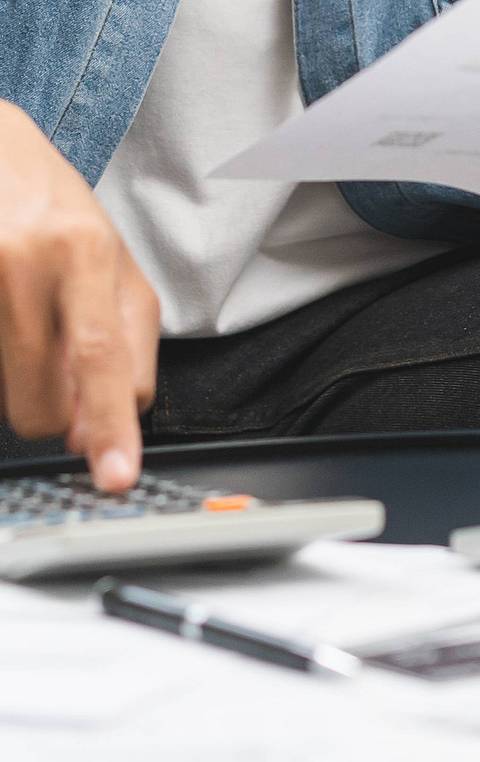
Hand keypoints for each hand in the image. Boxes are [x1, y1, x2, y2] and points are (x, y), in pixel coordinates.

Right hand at [0, 100, 159, 490]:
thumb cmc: (56, 211)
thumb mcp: (115, 266)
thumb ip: (125, 346)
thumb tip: (94, 426)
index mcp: (83, 250)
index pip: (102, 356)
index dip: (109, 424)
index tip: (115, 475)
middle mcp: (24, 258)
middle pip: (41, 398)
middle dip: (52, 413)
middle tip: (54, 369)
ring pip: (5, 395)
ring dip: (21, 386)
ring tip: (26, 326)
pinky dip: (1, 366)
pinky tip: (8, 321)